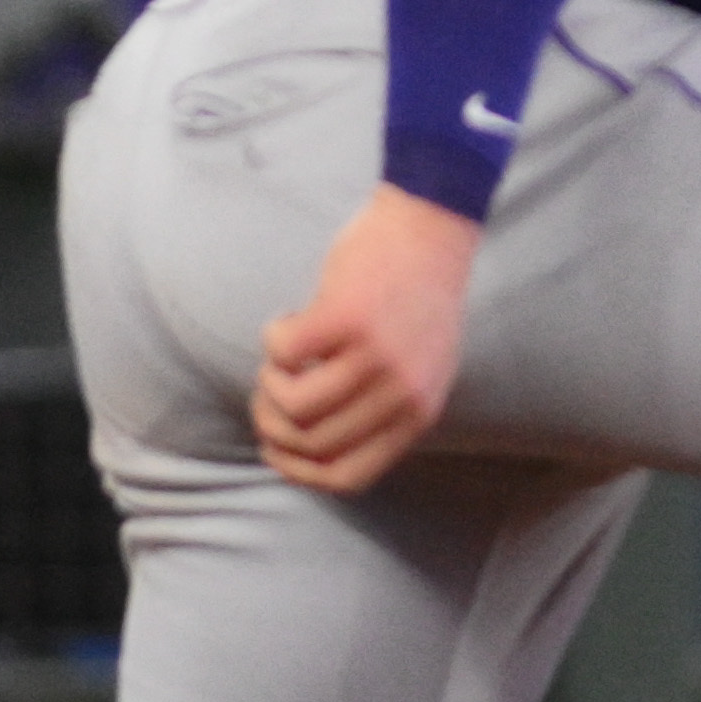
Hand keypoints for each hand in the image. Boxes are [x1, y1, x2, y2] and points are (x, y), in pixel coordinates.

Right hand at [258, 186, 480, 491]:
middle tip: (269, 388)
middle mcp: (400, 392)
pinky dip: (273, 338)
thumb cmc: (415, 297)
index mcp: (418, 413)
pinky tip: (290, 319)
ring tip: (281, 355)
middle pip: (311, 442)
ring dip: (270, 381)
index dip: (301, 473)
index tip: (276, 451)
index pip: (349, 476)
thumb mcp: (422, 368)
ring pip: (291, 404)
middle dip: (272, 421)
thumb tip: (315, 449)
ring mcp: (374, 356)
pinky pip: (282, 351)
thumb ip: (384, 410)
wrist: (432, 225)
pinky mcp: (345, 317)